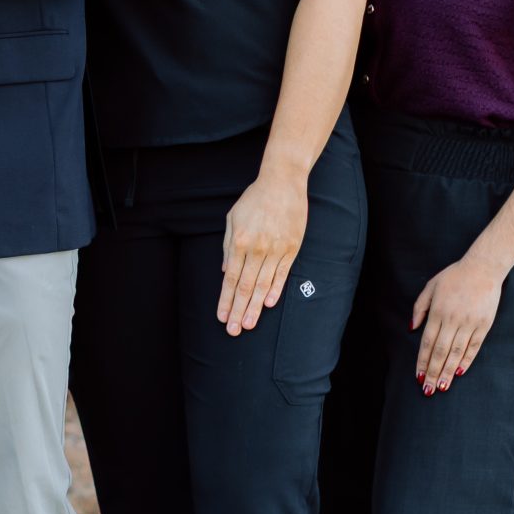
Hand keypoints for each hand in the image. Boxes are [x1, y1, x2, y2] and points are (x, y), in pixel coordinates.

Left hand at [217, 170, 308, 333]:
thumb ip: (227, 246)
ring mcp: (276, 250)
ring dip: (254, 307)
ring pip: (263, 285)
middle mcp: (257, 249)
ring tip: (248, 324)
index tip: (221, 316)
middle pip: (246, 286)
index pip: (231, 278)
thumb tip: (225, 271)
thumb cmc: (254, 199)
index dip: (226, 299)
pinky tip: (267, 305)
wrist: (282, 183)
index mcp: (240, 242)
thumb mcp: (233, 218)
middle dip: (238, 310)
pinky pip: (282, 274)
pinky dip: (274, 291)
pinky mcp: (292, 249)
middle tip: (232, 330)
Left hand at [412, 252, 505, 391]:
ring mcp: (469, 323)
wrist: (483, 268)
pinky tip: (460, 372)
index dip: (423, 361)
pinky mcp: (484, 325)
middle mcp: (453, 320)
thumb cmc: (453, 277)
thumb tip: (411, 328)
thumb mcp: (430, 287)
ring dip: (448, 371)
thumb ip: (419, 308)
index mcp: (438, 311)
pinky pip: (474, 347)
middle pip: (441, 351)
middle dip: (433, 372)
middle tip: (428, 389)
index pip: (428, 342)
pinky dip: (466, 360)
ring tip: (442, 386)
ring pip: (457, 353)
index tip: (419, 376)